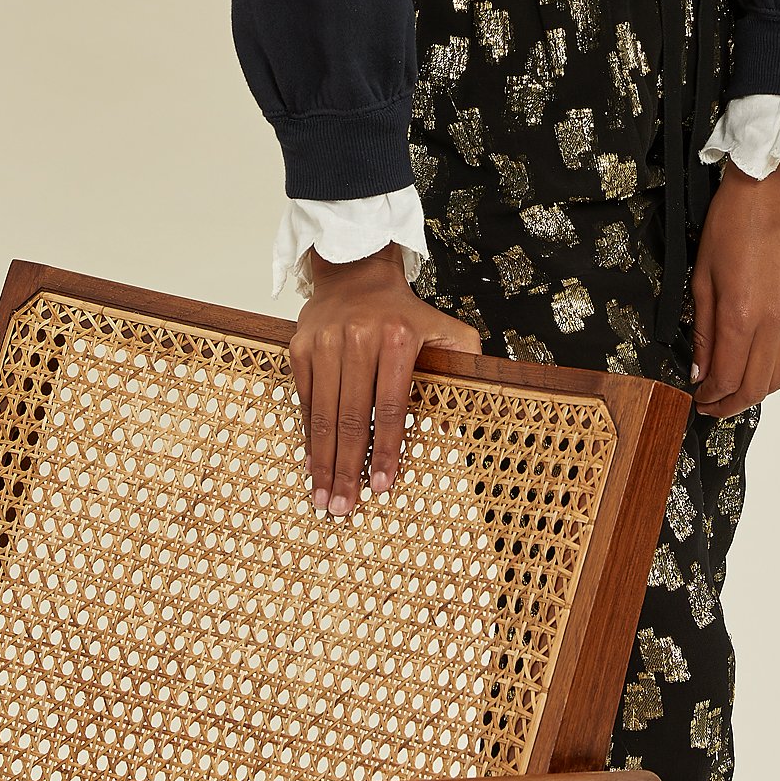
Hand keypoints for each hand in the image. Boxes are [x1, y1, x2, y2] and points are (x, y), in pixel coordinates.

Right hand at [289, 246, 481, 512]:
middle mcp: (359, 339)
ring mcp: (325, 343)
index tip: (380, 486)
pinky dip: (308, 435)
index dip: (386, 450)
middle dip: (347, 468)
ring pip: (324, 414)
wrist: (355, 273)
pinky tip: (312, 462)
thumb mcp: (443, 328)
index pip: (391, 406)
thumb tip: (478, 406)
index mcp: (397, 338)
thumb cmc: (401, 312)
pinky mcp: (301, 347)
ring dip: (323, 461)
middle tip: (343, 507)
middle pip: (353, 417)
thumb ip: (464, 361)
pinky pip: (305, 400)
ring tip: (323, 496)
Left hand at [690, 158, 779, 416]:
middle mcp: (774, 321)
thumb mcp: (701, 277)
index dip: (710, 397)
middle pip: (757, 386)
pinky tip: (765, 364)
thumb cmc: (732, 224)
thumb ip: (702, 329)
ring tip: (736, 388)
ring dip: (757, 390)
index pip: (728, 378)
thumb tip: (699, 368)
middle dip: (731, 403)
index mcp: (742, 315)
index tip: (698, 398)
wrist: (770, 194)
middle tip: (712, 404)